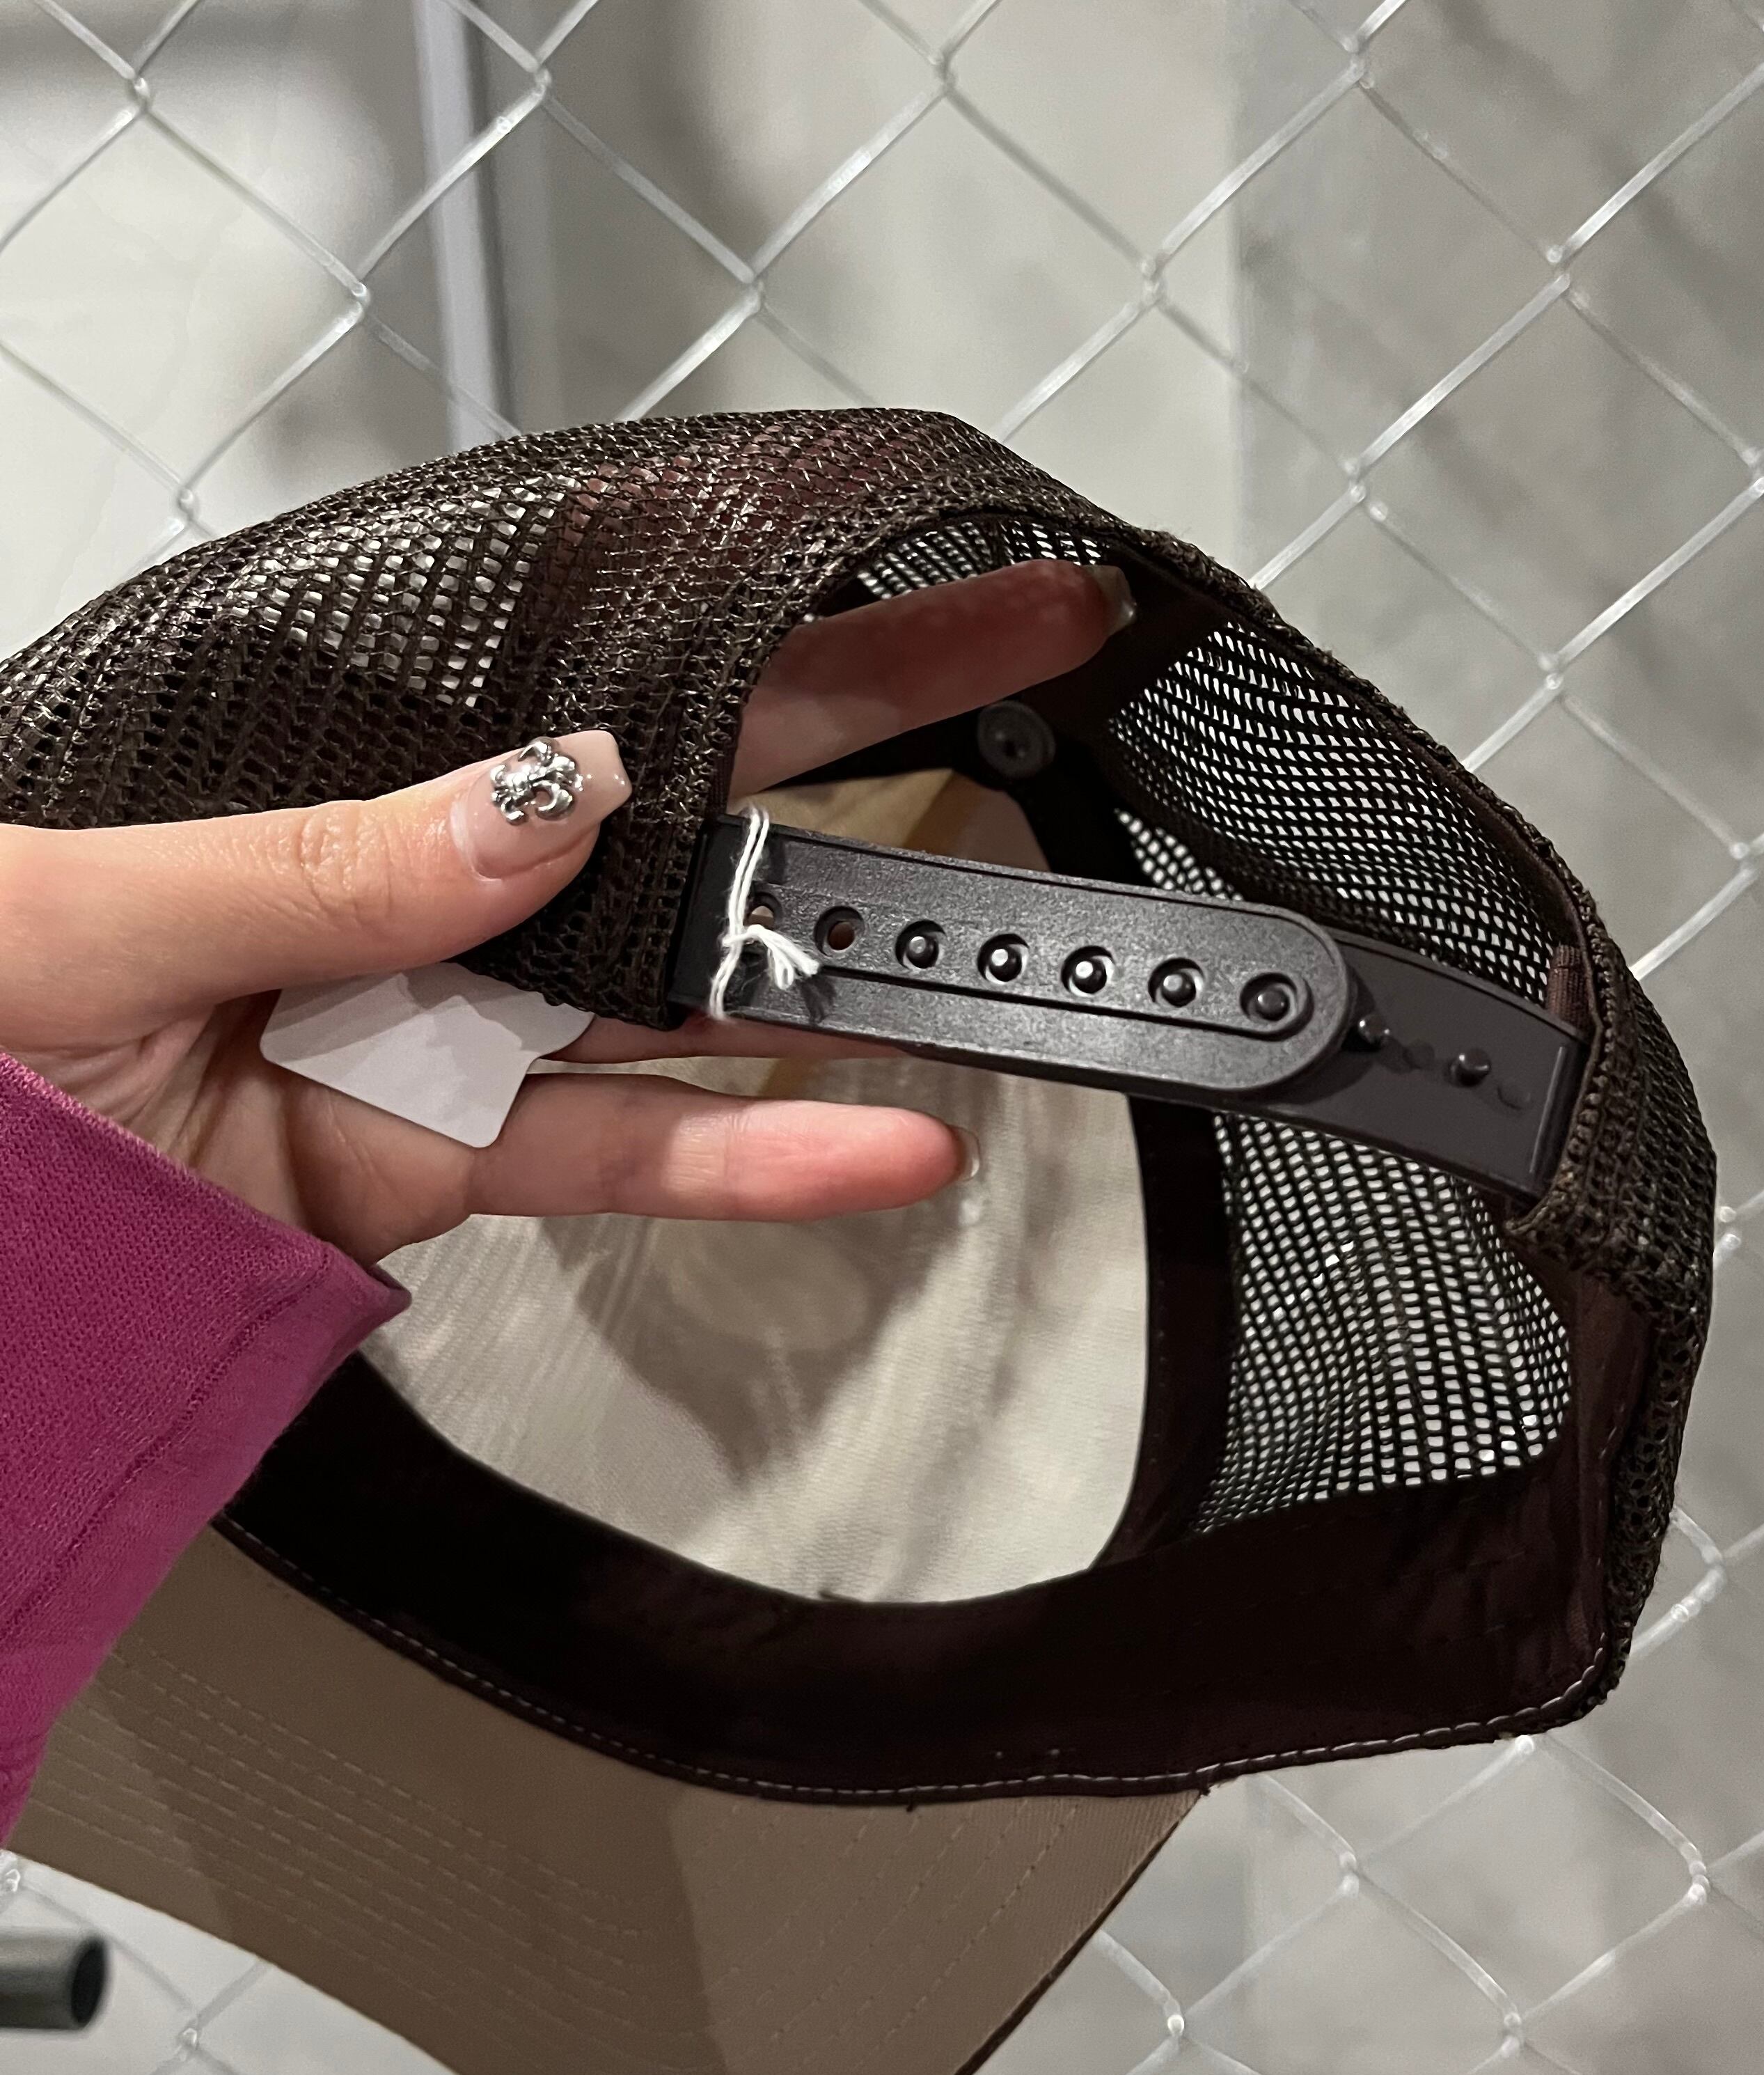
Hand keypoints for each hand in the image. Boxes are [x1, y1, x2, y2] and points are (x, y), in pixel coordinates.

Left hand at [0, 559, 1128, 1265]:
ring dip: (839, 986)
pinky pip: (625, 1156)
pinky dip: (754, 1162)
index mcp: (345, 767)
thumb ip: (330, 863)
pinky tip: (877, 1148)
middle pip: (681, 800)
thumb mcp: (92, 903)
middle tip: (1024, 673)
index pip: (590, 670)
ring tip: (990, 977)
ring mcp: (453, 1026)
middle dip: (865, 737)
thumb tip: (554, 798)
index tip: (911, 573)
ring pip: (681, 990)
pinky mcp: (455, 1165)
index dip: (760, 626)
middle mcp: (426, 881)